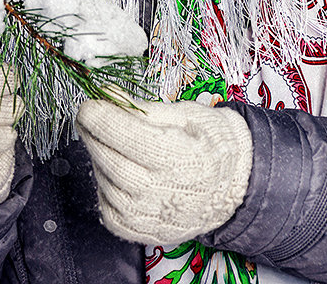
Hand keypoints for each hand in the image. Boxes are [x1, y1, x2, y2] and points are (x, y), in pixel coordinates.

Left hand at [77, 98, 251, 244]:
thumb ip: (143, 108)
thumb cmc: (214, 144)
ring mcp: (148, 216)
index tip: (90, 105)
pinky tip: (121, 173)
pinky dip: (106, 187)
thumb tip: (108, 95)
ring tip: (118, 147)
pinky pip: (107, 207)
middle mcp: (159, 191)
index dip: (98, 115)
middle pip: (106, 158)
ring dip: (102, 159)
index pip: (120, 133)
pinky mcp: (140, 232)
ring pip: (104, 181)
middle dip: (94, 134)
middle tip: (96, 120)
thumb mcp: (186, 114)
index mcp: (175, 156)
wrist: (236, 185)